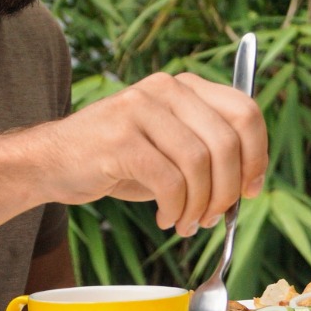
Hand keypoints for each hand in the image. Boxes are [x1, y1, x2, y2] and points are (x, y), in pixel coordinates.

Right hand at [33, 72, 267, 234]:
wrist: (52, 162)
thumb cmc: (117, 161)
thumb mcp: (169, 147)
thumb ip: (207, 153)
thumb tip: (249, 185)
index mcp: (184, 86)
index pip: (246, 111)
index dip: (258, 156)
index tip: (252, 190)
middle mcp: (165, 89)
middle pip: (226, 142)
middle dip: (228, 191)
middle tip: (215, 217)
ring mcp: (140, 109)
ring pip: (199, 165)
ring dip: (200, 206)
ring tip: (187, 223)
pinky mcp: (120, 139)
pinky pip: (170, 182)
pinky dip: (175, 210)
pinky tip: (166, 219)